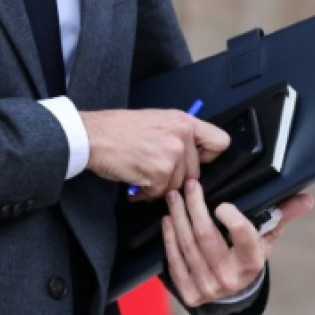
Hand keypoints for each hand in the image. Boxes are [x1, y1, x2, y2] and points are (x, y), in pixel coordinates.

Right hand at [80, 109, 229, 199]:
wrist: (94, 136)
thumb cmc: (117, 129)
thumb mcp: (156, 120)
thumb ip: (177, 135)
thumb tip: (191, 154)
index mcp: (183, 121)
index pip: (220, 142)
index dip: (209, 156)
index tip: (198, 160)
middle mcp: (181, 136)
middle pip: (196, 172)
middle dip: (175, 177)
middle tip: (156, 172)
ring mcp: (172, 155)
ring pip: (178, 186)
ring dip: (160, 187)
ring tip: (142, 176)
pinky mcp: (160, 173)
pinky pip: (161, 193)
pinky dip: (147, 194)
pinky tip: (136, 182)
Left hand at [161, 182, 314, 306]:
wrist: (233, 290)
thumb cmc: (249, 254)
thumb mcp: (266, 237)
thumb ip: (283, 214)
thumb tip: (307, 198)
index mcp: (251, 262)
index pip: (244, 238)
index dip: (232, 219)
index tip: (222, 203)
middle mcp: (229, 278)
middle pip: (206, 236)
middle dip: (195, 207)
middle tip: (190, 185)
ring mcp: (208, 287)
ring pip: (187, 245)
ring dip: (178, 217)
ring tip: (174, 197)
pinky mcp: (189, 293)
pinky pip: (175, 261)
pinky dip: (169, 238)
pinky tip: (168, 220)